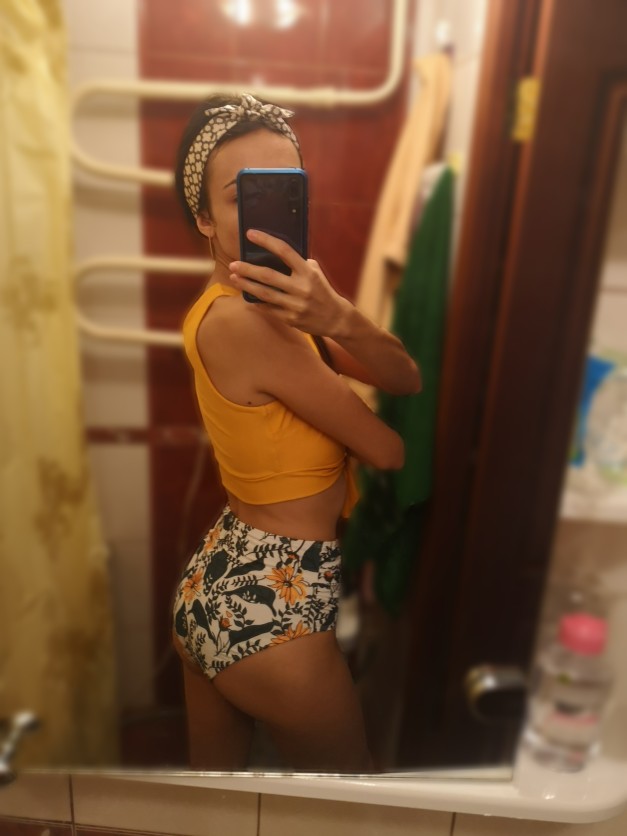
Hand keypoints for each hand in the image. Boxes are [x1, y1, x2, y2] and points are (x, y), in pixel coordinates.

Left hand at [227, 229, 350, 337]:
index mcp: (307, 272)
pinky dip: (257, 302)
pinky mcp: (290, 318)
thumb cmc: (322, 291)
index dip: (266, 241)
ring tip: (234, 278)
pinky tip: (248, 297)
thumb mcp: (315, 272)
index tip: (250, 234)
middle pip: (268, 275)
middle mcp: (301, 287)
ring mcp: (295, 304)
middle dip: (248, 269)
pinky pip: (269, 309)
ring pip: (265, 294)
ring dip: (247, 285)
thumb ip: (298, 263)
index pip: (284, 251)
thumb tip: (276, 254)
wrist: (335, 318)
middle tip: (233, 264)